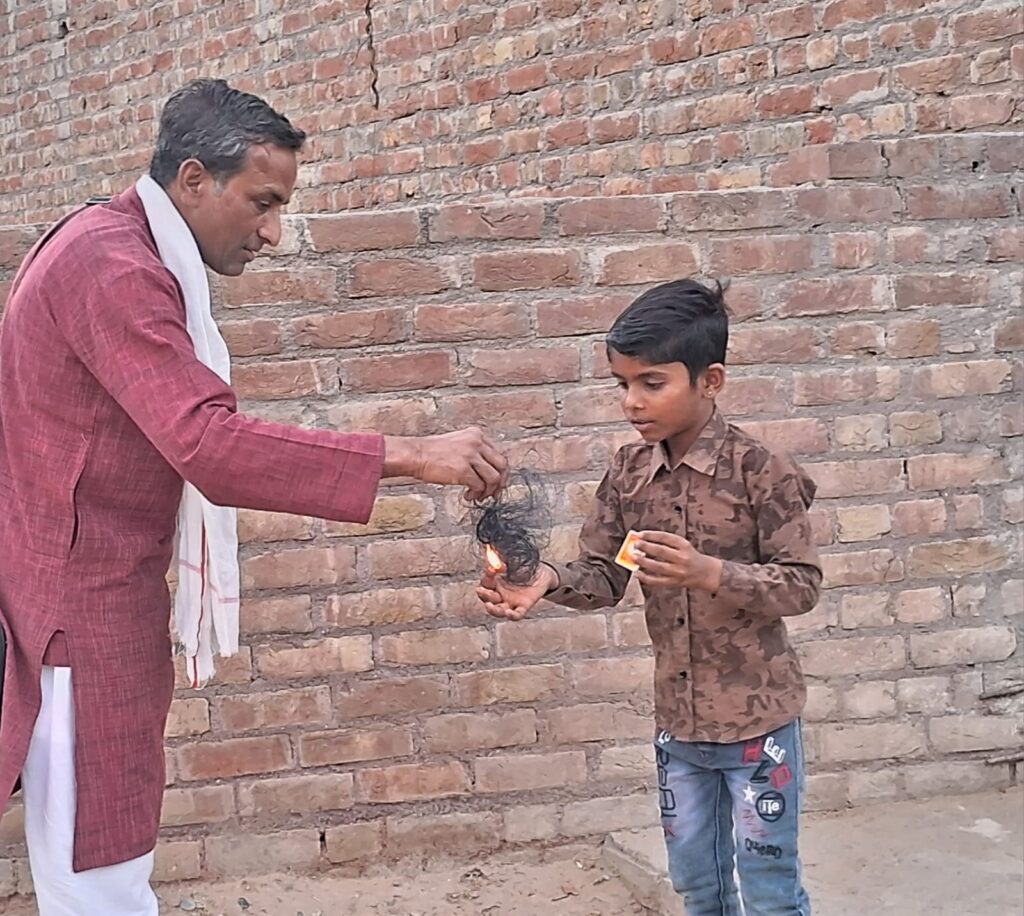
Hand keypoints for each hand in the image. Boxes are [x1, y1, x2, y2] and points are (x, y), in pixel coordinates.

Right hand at [384, 427, 508, 500]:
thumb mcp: (458, 443)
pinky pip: (479, 486)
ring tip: (478, 495)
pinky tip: (468, 495)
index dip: (501, 472)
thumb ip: (475, 453)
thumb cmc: (432, 452)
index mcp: (477, 434)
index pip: (499, 454)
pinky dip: (476, 494)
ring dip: (488, 491)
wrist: (415, 454)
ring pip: (493, 478)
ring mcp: (470, 456)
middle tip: (494, 493)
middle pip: (502, 466)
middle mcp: (476, 443)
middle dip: (500, 483)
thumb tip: (488, 471)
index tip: (498, 482)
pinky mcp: (463, 470)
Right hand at [477, 563, 557, 620]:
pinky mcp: (524, 606)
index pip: (485, 584)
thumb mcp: (512, 561)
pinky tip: (508, 613)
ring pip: (498, 611)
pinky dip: (512, 615)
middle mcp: (501, 595)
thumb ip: (502, 560)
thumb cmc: (524, 567)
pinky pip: (517, 615)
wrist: (542, 574)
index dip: (486, 577)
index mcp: (496, 584)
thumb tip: (494, 560)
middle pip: (488, 599)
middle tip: (480, 590)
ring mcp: (512, 602)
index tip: (492, 568)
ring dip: (492, 610)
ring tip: (488, 605)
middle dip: (484, 595)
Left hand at [634, 530, 721, 591]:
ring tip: (634, 557)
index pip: (665, 537)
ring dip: (644, 561)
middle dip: (645, 547)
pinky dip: (646, 578)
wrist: (706, 573)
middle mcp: (682, 558)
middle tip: (635, 545)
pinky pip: (658, 581)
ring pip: (658, 566)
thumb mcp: (683, 545)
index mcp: (684, 545)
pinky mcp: (675, 582)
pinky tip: (638, 573)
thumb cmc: (691, 556)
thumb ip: (665, 542)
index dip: (651, 535)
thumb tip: (643, 540)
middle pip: (661, 551)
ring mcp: (678, 571)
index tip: (640, 534)